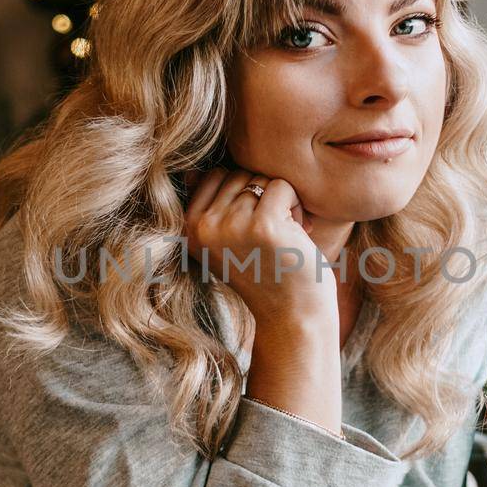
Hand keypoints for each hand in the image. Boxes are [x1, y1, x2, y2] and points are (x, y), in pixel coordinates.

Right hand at [183, 160, 338, 334]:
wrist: (292, 316)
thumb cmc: (264, 273)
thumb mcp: (224, 242)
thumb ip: (208, 207)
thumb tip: (193, 170)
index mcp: (189, 229)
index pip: (216, 175)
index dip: (242, 193)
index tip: (252, 225)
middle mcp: (204, 228)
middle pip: (239, 174)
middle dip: (261, 196)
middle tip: (271, 233)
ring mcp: (232, 226)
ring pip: (262, 179)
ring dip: (281, 203)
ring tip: (283, 236)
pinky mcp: (263, 226)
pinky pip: (282, 186)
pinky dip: (297, 205)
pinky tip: (297, 234)